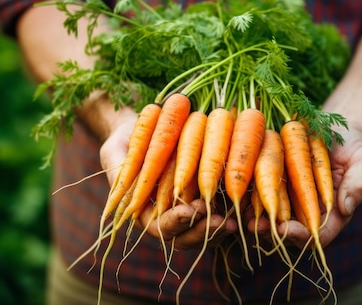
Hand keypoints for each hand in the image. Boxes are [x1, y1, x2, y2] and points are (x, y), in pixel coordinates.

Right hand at [99, 111, 236, 249]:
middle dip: (203, 232)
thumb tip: (121, 194)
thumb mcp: (115, 152)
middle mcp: (169, 215)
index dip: (175, 223)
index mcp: (145, 212)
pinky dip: (232, 212)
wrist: (146, 125)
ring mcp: (189, 208)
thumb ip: (119, 173)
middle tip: (219, 222)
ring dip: (220, 229)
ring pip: (206, 229)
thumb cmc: (126, 139)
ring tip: (234, 222)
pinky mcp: (207, 196)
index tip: (189, 211)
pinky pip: (221, 211)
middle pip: (187, 236)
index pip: (160, 228)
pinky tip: (246, 208)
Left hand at [247, 125, 361, 249]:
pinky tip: (235, 192)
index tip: (286, 229)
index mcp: (332, 214)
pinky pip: (260, 192)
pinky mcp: (276, 180)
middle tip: (256, 227)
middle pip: (289, 231)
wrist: (339, 127)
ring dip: (255, 218)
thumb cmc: (356, 148)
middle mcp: (308, 210)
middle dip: (271, 231)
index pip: (317, 235)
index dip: (301, 236)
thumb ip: (358, 184)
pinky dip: (248, 196)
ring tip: (242, 215)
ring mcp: (290, 197)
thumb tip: (347, 208)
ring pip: (270, 215)